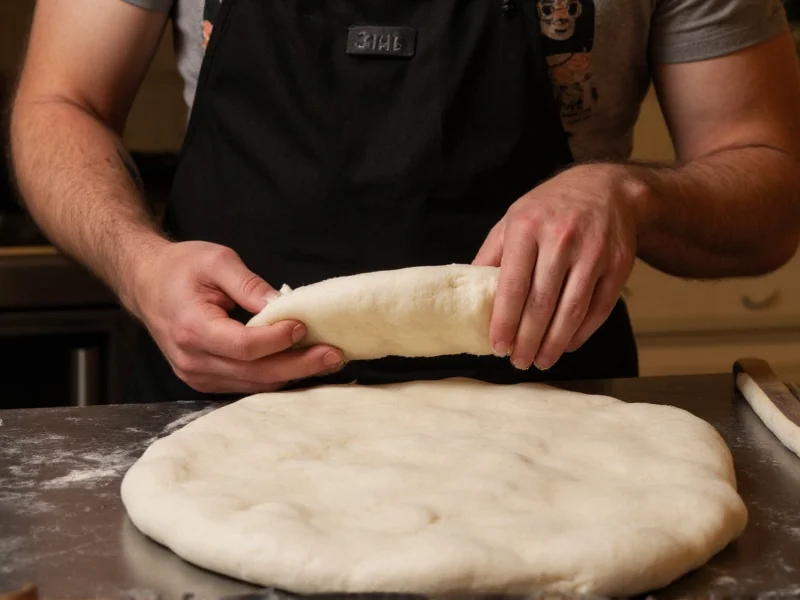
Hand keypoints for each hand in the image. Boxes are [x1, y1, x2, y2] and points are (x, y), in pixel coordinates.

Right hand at [130, 241, 344, 393]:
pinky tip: (299, 364)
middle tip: (333, 354)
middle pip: (254, 372)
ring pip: (253, 384)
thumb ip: (250, 285)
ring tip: (326, 360)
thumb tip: (284, 305)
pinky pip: (245, 384)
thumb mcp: (216, 261)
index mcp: (192, 328)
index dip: (277, 339)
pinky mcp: (204, 380)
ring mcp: (197, 375)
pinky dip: (274, 376)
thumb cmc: (179, 268)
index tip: (303, 326)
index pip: (243, 346)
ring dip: (291, 374)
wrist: (145, 283)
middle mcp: (192, 359)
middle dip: (298, 365)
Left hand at [474, 164, 644, 369]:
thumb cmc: (549, 208)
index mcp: (527, 227)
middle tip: (518, 361)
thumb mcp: (513, 219)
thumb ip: (491, 255)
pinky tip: (567, 344)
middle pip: (542, 303)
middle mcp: (561, 239)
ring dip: (555, 342)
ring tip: (541, 360)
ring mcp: (593, 252)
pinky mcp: (618, 265)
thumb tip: (468, 292)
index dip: (504, 321)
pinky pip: (599, 308)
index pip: (513, 285)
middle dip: (528, 339)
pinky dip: (582, 332)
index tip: (498, 345)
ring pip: (572, 310)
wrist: (605, 188)